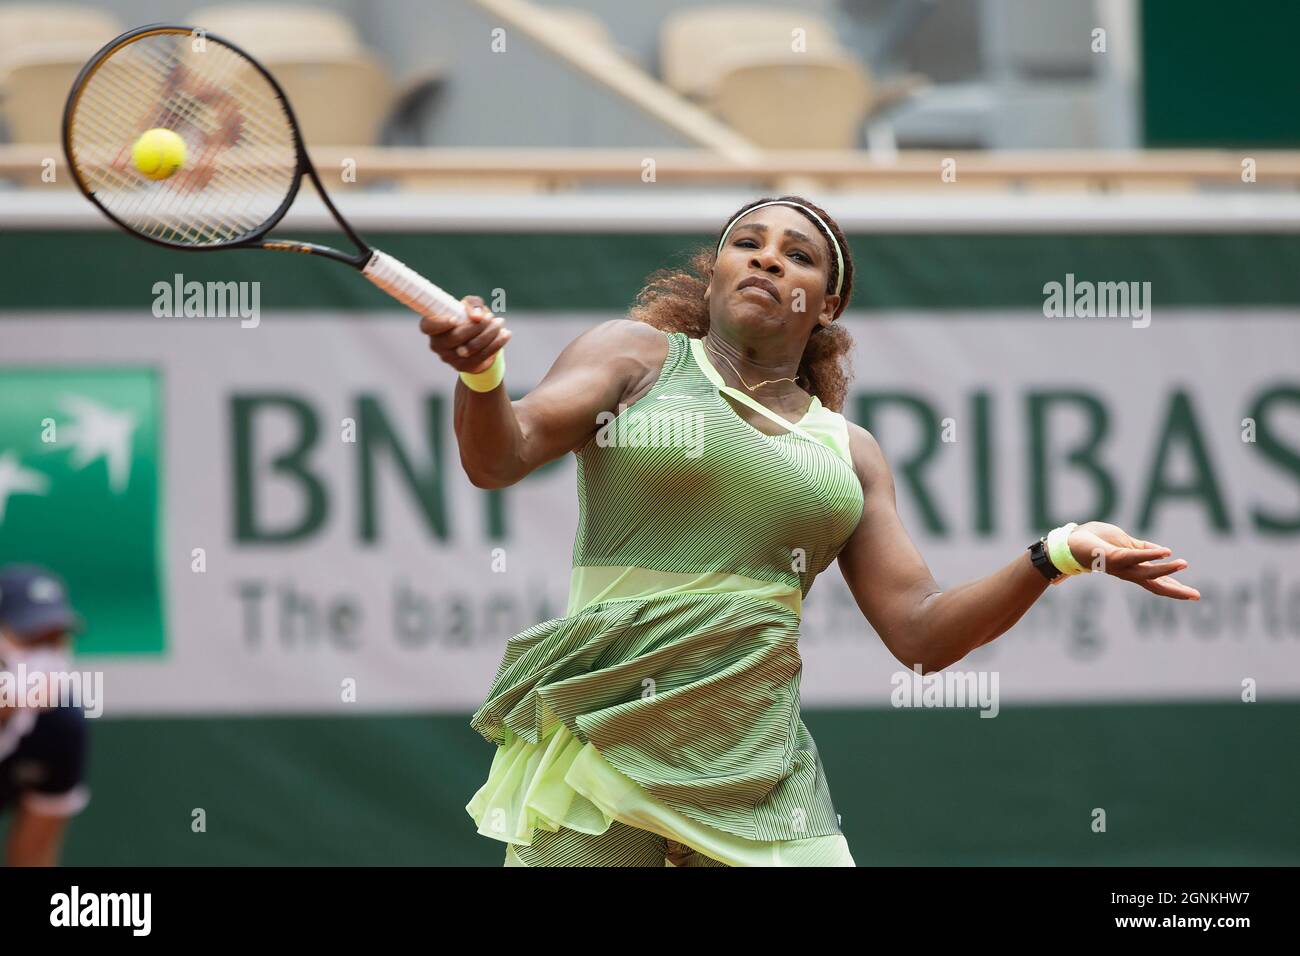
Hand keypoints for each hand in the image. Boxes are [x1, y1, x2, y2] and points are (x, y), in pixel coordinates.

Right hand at [419, 295, 509, 373]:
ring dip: (490, 333)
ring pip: (472, 347)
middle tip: (490, 317)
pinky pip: (483, 356)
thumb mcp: (470, 306)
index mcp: (432, 328)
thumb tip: (476, 317)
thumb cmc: (468, 318)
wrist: (478, 341)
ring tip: (500, 322)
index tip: (455, 319)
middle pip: (456, 337)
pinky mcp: (464, 367)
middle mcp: (437, 345)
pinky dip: (497, 344)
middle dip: (477, 326)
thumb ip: (473, 304)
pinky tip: (506, 334)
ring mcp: (450, 358)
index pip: (428, 327)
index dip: (439, 323)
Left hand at [1067, 521, 1199, 599]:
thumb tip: (1163, 551)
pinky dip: (1150, 554)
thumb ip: (1142, 548)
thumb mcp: (1124, 543)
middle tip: (1196, 596)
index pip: (1157, 581)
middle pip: (1155, 584)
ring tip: (1184, 564)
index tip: (1194, 595)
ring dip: (1167, 569)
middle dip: (1176, 591)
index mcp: (1132, 569)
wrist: (1069, 542)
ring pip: (1147, 571)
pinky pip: (1134, 555)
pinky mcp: (1112, 556)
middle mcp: (1127, 572)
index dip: (1175, 587)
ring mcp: (1120, 565)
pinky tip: (1166, 552)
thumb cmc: (1094, 542)